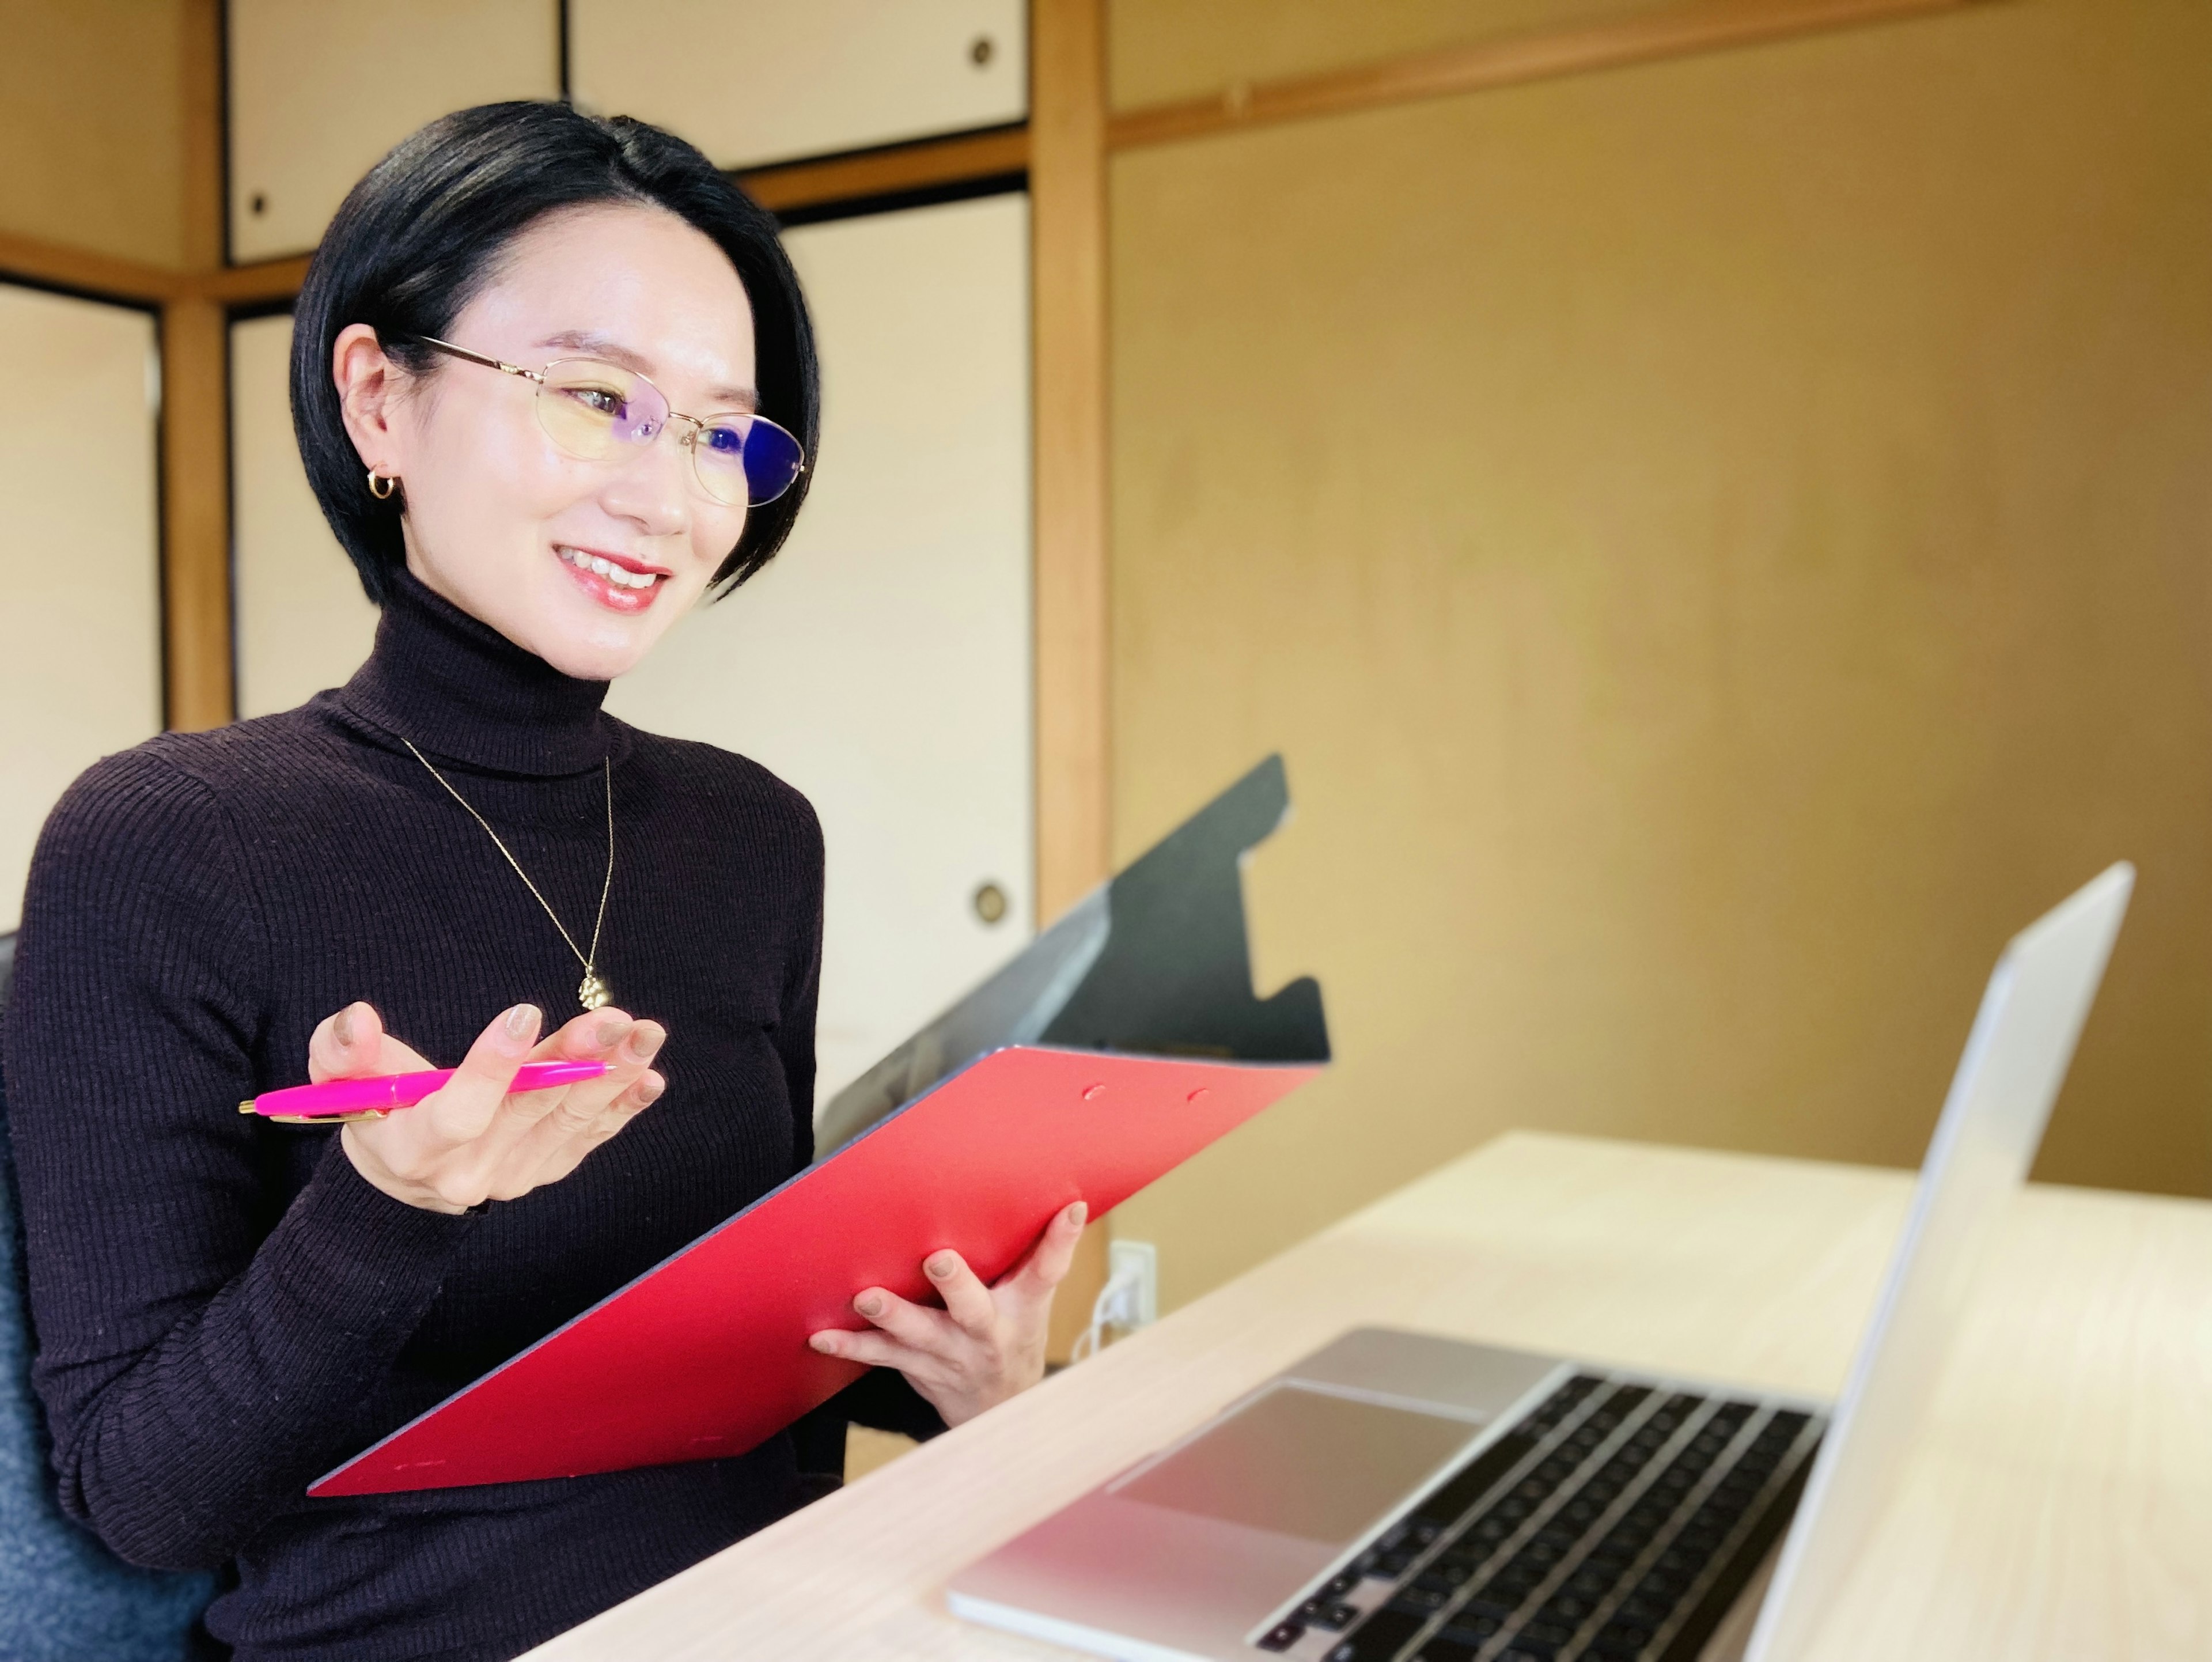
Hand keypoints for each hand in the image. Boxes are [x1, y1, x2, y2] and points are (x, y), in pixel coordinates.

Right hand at [310, 1000, 666, 1214]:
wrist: (406, 1175)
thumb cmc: (378, 1110)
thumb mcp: (342, 1081)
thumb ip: (342, 1051)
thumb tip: (359, 1019)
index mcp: (417, 1147)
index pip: (458, 1113)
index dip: (492, 1067)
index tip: (524, 1012)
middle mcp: (471, 1170)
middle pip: (530, 1111)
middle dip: (574, 1061)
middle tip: (612, 1020)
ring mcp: (516, 1174)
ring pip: (571, 1121)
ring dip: (614, 1076)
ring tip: (645, 1034)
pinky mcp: (547, 1170)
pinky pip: (590, 1138)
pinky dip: (622, 1107)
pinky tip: (649, 1076)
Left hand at [807, 1202, 1087, 1427]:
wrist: (999, 1411)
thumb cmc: (1013, 1334)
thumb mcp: (1034, 1300)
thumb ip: (1040, 1255)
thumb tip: (1068, 1201)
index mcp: (1022, 1308)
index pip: (1046, 1273)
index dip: (1060, 1241)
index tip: (1069, 1209)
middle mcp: (987, 1333)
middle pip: (974, 1310)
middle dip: (956, 1285)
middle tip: (938, 1259)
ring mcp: (950, 1355)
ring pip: (919, 1336)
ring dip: (891, 1316)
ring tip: (866, 1297)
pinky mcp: (917, 1367)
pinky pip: (882, 1356)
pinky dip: (852, 1346)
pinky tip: (822, 1337)